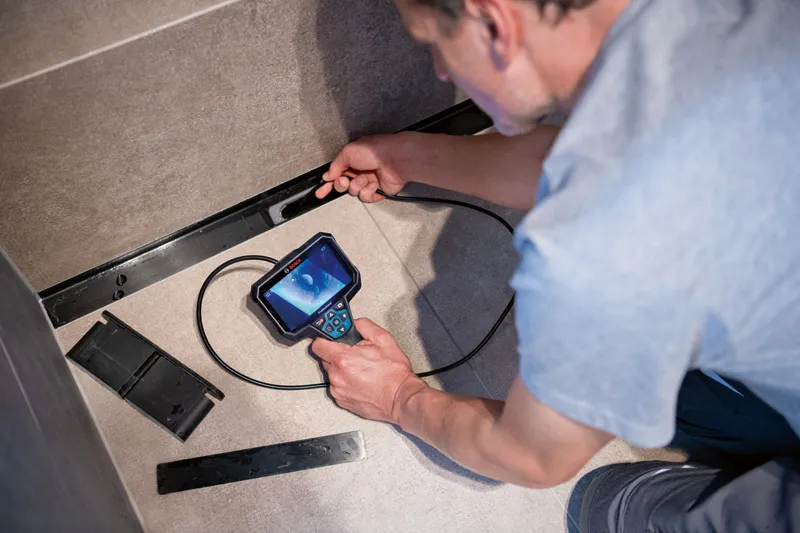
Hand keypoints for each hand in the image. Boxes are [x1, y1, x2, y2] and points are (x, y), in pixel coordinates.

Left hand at [311, 318, 427, 421]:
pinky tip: (361, 381)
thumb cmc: (394, 374)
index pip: (318, 344)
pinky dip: (346, 383)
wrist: (400, 397)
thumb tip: (355, 323)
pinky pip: (338, 387)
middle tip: (355, 355)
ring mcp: (338, 390)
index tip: (331, 338)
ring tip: (361, 370)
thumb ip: (364, 326)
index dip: (325, 339)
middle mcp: (337, 376)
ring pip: (332, 374)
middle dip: (338, 355)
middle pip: (325, 359)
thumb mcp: (383, 340)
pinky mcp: (341, 401)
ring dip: (342, 370)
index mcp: (343, 359)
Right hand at [315, 133, 413, 202]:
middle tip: (345, 181)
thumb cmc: (375, 150)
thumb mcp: (348, 152)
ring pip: (353, 191)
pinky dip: (368, 191)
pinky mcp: (377, 190)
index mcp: (352, 160)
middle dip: (341, 185)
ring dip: (357, 186)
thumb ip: (335, 165)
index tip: (321, 191)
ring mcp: (368, 180)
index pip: (336, 173)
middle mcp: (360, 170)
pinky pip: (366, 197)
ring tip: (364, 178)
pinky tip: (374, 183)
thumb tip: (328, 175)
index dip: (328, 183)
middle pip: (342, 185)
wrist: (395, 159)